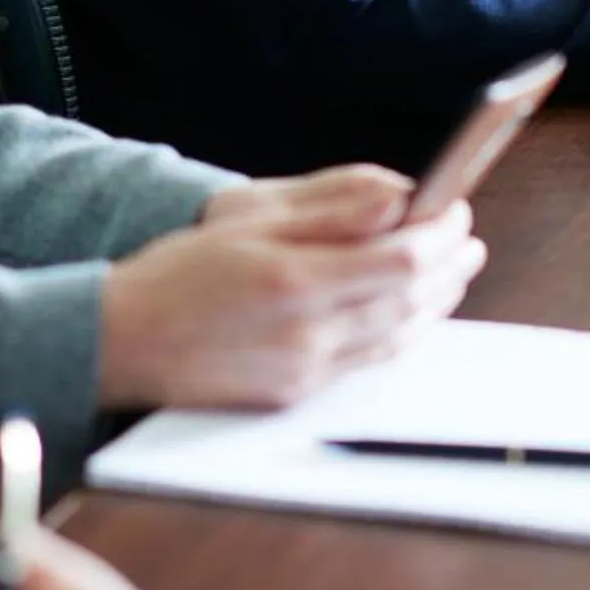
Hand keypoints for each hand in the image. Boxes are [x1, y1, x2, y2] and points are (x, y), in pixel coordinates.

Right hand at [99, 166, 485, 407]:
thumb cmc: (179, 271)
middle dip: (449, 266)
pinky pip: (370, 362)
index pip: (402, 259)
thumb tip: (401, 195)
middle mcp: (306, 333)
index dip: (440, 234)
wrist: (121, 342)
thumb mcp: (249, 217)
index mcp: (294, 279)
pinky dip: (401, 331)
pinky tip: (413, 311)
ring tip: (454, 271)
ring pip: (398, 335)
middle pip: (411, 300)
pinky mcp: (297, 394)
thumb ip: (330, 206)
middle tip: (468, 239)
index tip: (456, 210)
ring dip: (436, 302)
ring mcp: (305, 370)